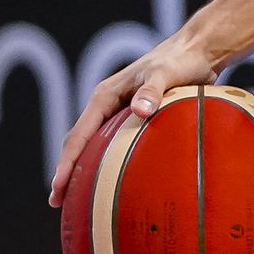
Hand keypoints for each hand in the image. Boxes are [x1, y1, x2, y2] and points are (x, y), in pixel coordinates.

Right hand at [48, 32, 218, 205]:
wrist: (196, 51)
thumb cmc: (180, 61)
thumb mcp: (165, 73)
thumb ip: (153, 91)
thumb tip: (140, 111)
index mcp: (105, 96)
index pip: (79, 135)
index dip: (67, 162)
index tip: (57, 186)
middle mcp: (106, 105)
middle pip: (79, 143)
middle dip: (66, 171)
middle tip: (57, 202)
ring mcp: (118, 112)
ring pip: (93, 145)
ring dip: (83, 169)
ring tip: (74, 199)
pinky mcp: (133, 118)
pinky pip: (113, 145)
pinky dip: (105, 163)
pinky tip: (109, 183)